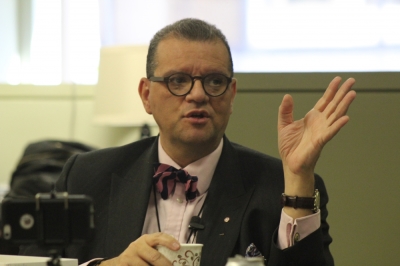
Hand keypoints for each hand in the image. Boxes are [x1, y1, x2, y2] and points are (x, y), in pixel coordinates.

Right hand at [102, 233, 179, 265]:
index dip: (169, 241)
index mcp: (146, 239)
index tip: (178, 247)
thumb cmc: (140, 256)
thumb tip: (177, 260)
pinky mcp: (123, 265)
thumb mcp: (148, 249)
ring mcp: (129, 256)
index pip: (159, 237)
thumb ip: (160, 251)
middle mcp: (137, 245)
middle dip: (165, 264)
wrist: (121, 263)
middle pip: (154, 256)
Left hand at [278, 77, 355, 197]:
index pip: (325, 101)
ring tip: (352, 94)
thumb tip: (287, 96)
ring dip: (344, 105)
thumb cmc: (289, 146)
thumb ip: (285, 111)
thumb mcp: (284, 125)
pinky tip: (345, 118)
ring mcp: (322, 131)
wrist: (290, 164)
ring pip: (335, 115)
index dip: (331, 90)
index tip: (339, 79)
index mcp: (312, 117)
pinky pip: (330, 132)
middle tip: (352, 80)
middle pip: (334, 104)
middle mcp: (320, 122)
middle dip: (342, 92)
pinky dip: (337, 125)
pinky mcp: (320, 141)